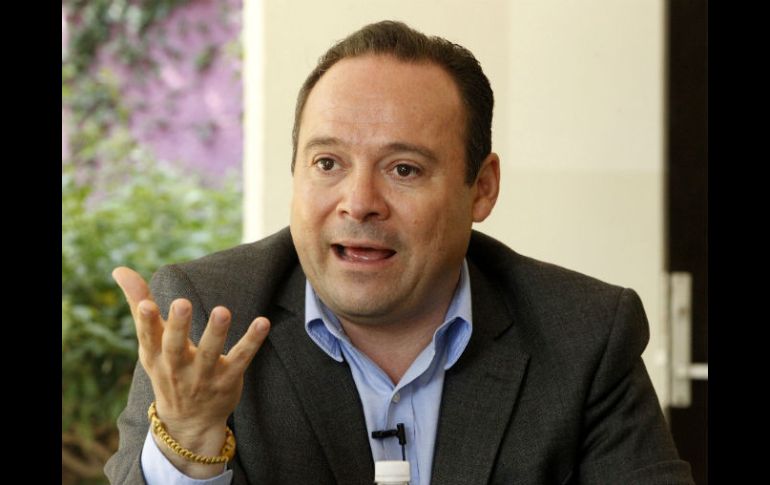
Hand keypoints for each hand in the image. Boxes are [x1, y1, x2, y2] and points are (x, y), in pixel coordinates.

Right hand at [112, 266, 269, 476]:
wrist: (188, 421)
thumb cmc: (167, 368)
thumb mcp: (150, 342)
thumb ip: (138, 303)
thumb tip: (119, 269)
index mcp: (156, 355)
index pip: (149, 337)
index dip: (146, 321)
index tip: (146, 304)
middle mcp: (178, 367)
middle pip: (176, 346)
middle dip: (179, 326)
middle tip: (181, 302)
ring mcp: (204, 375)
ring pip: (210, 354)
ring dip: (216, 333)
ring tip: (222, 311)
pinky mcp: (228, 379)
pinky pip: (241, 358)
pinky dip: (252, 342)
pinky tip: (263, 322)